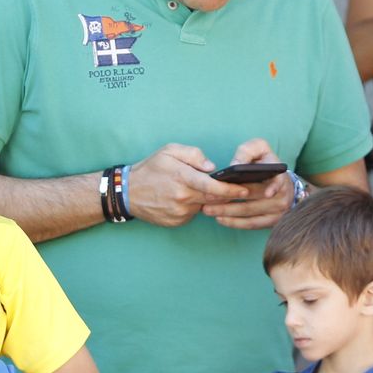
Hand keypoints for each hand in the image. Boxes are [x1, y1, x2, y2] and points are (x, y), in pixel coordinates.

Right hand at [124, 143, 243, 226]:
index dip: (231, 189)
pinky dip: (193, 206)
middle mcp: (182, 198)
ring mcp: (179, 212)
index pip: (213, 186)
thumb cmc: (150, 168)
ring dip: (206, 199)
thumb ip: (193, 154)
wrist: (127, 192)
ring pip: (203, 206)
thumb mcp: (169, 151)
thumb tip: (211, 166)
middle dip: (226, 195)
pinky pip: (192, 214)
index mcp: (182, 178)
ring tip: (196, 189)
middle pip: (213, 199)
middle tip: (236, 190)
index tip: (245, 189)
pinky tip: (184, 199)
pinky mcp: (176, 222)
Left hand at [202, 139, 293, 230]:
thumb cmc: (265, 161)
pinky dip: (235, 223)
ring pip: (250, 213)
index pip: (277, 182)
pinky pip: (252, 224)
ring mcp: (278, 210)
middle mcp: (282, 195)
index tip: (249, 191)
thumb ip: (247, 152)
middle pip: (254, 198)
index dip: (270, 187)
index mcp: (279, 175)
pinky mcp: (272, 222)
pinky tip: (220, 219)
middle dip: (230, 198)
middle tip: (209, 198)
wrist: (280, 180)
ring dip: (228, 212)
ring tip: (208, 210)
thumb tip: (234, 165)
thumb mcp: (259, 149)